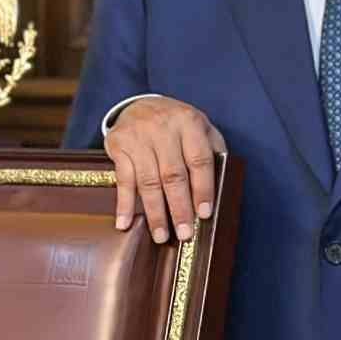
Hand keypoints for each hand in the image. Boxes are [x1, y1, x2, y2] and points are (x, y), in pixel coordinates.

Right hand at [105, 96, 225, 243]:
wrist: (140, 104)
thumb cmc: (176, 122)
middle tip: (184, 234)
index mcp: (189, 122)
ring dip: (155, 212)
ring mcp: (139, 136)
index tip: (204, 213)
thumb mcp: (200, 126)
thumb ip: (212, 150)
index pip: (199, 160)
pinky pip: (123, 179)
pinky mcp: (119, 144)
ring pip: (148, 181)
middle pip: (173, 174)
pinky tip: (125, 222)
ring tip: (161, 235)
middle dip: (179, 208)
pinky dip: (124, 203)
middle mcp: (163, 128)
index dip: (203, 189)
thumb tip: (221, 182)